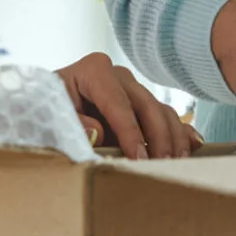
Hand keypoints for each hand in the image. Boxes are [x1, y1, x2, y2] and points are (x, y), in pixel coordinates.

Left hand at [54, 53, 203, 159]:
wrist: (43, 106)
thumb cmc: (44, 111)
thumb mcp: (50, 116)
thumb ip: (72, 124)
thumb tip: (97, 133)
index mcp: (93, 70)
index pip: (118, 103)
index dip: (131, 132)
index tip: (139, 158)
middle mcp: (118, 75)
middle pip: (146, 105)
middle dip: (158, 137)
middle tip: (163, 165)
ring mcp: (132, 88)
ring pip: (161, 110)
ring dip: (172, 138)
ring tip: (177, 163)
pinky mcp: (141, 103)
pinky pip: (166, 116)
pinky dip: (179, 132)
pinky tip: (192, 147)